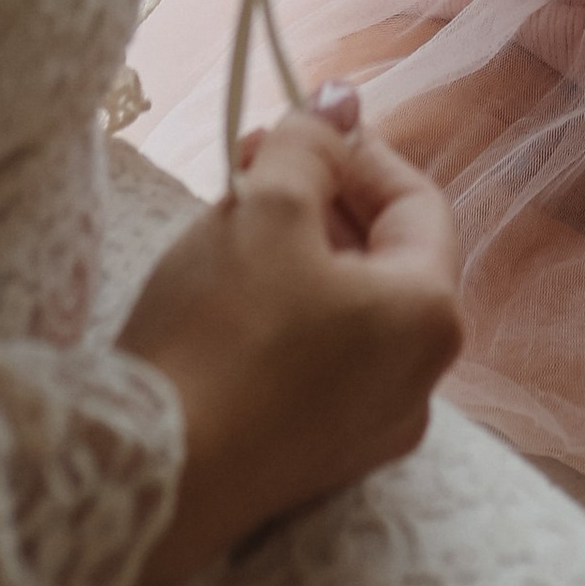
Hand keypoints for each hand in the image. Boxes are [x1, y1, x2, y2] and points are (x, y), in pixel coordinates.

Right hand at [118, 96, 462, 585]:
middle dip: (319, 201)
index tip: (290, 132)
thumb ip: (310, 145)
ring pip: (345, 312)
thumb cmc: (219, 336)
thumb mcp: (267, 210)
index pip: (417, 201)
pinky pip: (315, 366)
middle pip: (382, 258)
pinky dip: (281, 321)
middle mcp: (419, 384)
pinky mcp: (313, 466)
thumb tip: (340, 100)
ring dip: (295, 258)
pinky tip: (221, 308)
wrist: (153, 485)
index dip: (356, 152)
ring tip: (225, 235)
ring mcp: (368, 435)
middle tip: (246, 172)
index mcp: (431, 317)